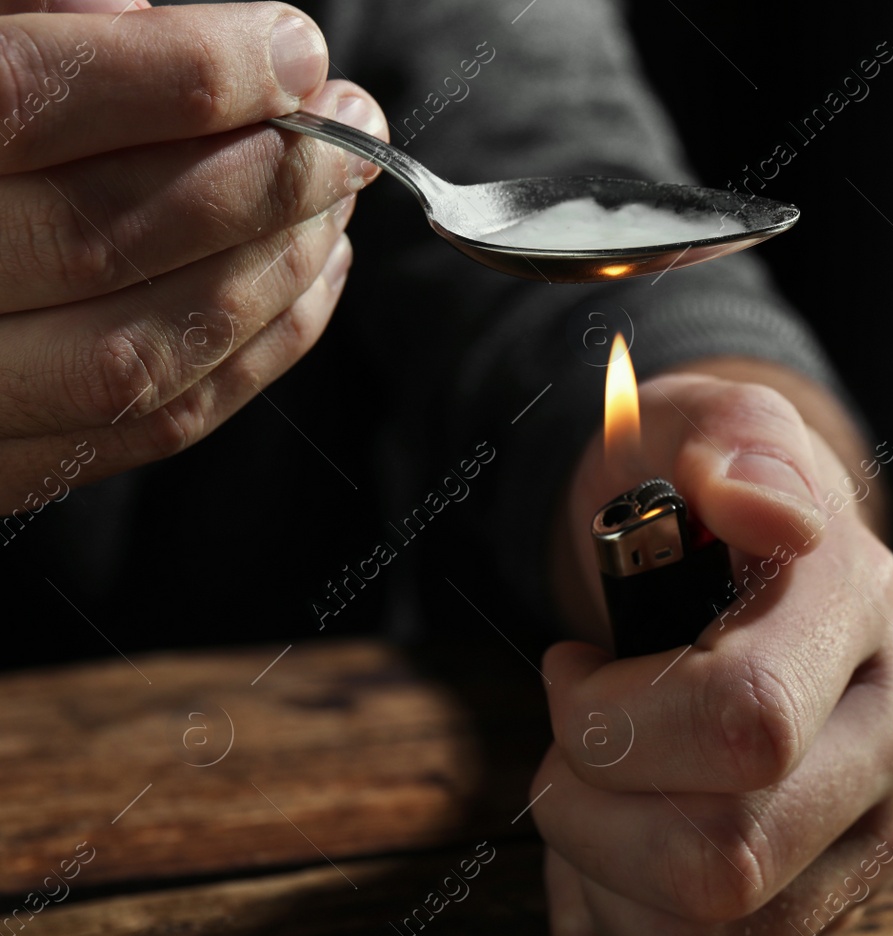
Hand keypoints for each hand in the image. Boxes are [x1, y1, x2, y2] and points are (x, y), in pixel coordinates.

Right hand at [0, 0, 386, 513]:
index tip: (295, 47)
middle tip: (349, 122)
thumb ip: (4, 23)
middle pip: (108, 230)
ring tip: (339, 199)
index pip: (27, 97)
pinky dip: (251, 356)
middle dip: (264, 172)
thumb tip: (134, 13)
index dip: (187, 72)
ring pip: (139, 346)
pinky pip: (141, 428)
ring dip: (275, 268)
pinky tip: (309, 284)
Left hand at [534, 371, 892, 935]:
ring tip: (599, 788)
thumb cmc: (694, 502)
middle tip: (572, 741)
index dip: (612, 719)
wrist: (728, 560)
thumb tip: (762, 509)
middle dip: (589, 808)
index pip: (746, 724)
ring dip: (600, 871)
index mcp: (866, 615)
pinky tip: (623, 841)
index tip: (575, 666)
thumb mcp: (703, 427)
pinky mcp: (833, 901)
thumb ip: (733, 443)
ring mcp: (876, 830)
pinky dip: (618, 921)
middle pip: (724, 858)